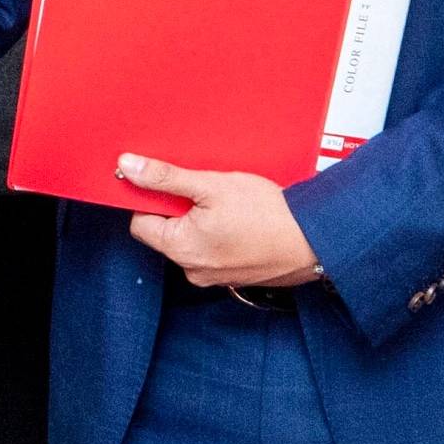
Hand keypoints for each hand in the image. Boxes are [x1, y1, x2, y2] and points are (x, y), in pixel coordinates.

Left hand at [116, 153, 322, 290]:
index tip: (168, 183)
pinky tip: (241, 220)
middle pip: (167, 231)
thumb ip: (165, 178)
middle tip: (206, 191)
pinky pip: (213, 250)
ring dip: (202, 220)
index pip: (141, 222)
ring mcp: (214, 276)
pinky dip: (220, 234)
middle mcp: (192, 270)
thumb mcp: (210, 186)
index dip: (151, 198)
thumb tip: (128, 167)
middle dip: (180, 208)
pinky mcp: (234, 276)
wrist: (315, 239)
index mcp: (180, 249)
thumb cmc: (268, 215)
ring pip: (192, 240)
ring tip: (229, 206)